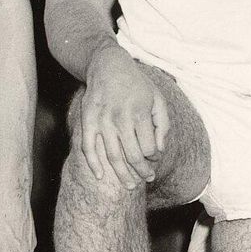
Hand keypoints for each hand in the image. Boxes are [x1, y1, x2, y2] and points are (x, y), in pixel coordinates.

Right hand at [76, 47, 170, 192]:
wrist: (108, 65)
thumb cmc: (137, 84)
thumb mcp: (157, 99)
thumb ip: (162, 125)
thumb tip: (159, 151)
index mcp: (140, 112)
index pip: (149, 148)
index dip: (154, 158)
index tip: (154, 159)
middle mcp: (120, 117)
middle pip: (132, 156)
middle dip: (142, 172)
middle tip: (148, 179)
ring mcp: (102, 120)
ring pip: (112, 156)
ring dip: (122, 175)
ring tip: (130, 186)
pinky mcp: (87, 120)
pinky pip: (88, 147)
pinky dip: (93, 164)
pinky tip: (100, 176)